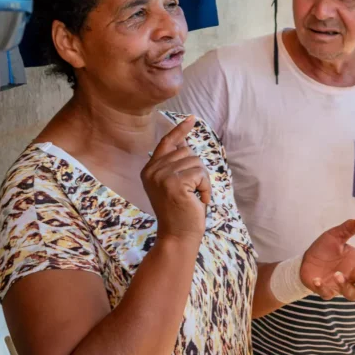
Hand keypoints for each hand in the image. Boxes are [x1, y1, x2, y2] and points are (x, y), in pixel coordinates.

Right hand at [142, 117, 210, 243]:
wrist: (178, 235)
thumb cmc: (180, 210)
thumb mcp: (173, 183)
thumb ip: (174, 163)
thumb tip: (184, 141)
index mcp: (149, 169)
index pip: (167, 142)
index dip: (180, 129)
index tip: (192, 118)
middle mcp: (152, 170)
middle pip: (188, 152)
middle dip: (196, 171)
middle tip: (190, 191)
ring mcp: (162, 176)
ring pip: (196, 162)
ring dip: (201, 181)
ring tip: (193, 197)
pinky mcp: (175, 183)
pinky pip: (201, 174)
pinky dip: (205, 188)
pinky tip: (197, 200)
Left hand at [302, 219, 354, 300]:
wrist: (306, 259)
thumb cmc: (325, 248)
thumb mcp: (335, 235)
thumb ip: (348, 229)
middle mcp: (352, 275)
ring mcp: (340, 285)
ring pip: (352, 293)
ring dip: (346, 286)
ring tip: (337, 275)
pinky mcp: (327, 291)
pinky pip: (328, 294)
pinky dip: (323, 288)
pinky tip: (317, 280)